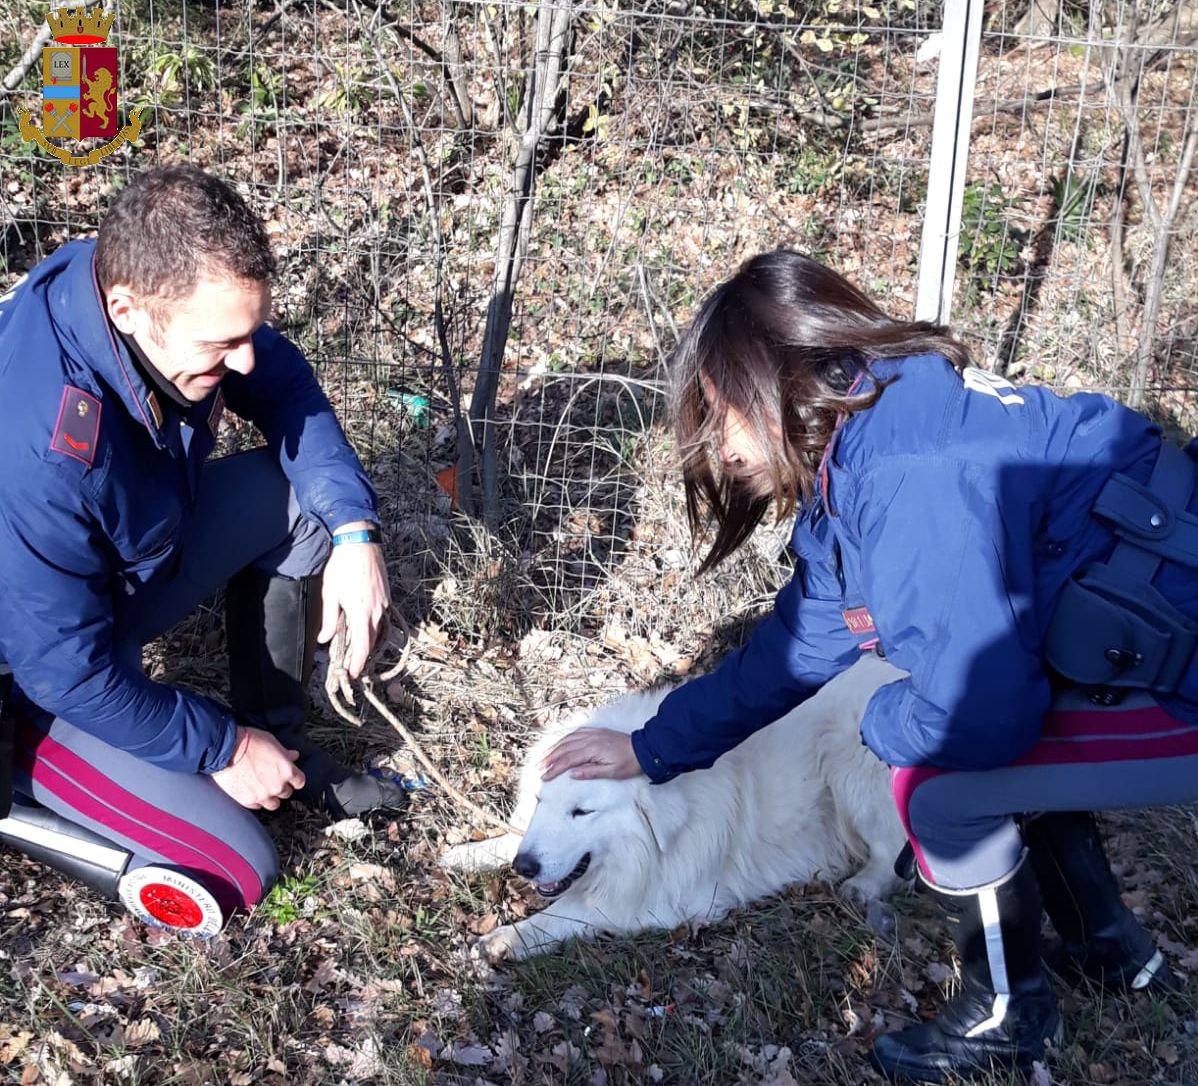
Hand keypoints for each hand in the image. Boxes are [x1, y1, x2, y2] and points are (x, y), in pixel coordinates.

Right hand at [211, 726, 305, 809]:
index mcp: (286, 770)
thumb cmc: (249, 742)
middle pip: (286, 793)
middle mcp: (277, 785)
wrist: (226, 750)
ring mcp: (263, 795)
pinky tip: (253, 793)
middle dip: (282, 787)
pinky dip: (256, 801)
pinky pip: (257, 806)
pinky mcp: (248, 800)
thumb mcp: (272, 742)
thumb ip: (284, 753)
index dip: (295, 779)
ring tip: (264, 790)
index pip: (299, 782)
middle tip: (273, 780)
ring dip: (271, 798)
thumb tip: (293, 756)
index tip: (291, 779)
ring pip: (273, 804)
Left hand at [318, 521, 390, 678]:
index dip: (358, 663)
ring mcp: (384, 602)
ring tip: (355, 645)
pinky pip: (381, 617)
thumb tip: (324, 638)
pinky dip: (373, 625)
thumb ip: (328, 618)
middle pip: (372, 641)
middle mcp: (377, 610)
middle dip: (363, 655)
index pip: (362, 646)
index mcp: (361, 612)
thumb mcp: (330, 593)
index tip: (353, 674)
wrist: (360, 542)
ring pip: (378, 629)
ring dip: (368, 639)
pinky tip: (363, 624)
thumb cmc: (342, 566)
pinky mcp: (386, 595)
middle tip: (351, 663)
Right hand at [539, 727, 642, 780]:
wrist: (644, 749)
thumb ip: (590, 772)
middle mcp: (590, 739)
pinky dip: (565, 737)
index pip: (568, 760)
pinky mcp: (597, 732)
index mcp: (592, 750)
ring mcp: (593, 734)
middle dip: (550, 758)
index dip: (554, 768)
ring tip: (544, 756)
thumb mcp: (611, 772)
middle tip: (538, 767)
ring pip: (568, 739)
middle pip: (564, 748)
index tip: (545, 776)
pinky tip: (561, 742)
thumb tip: (572, 774)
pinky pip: (576, 732)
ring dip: (555, 747)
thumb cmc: (629, 763)